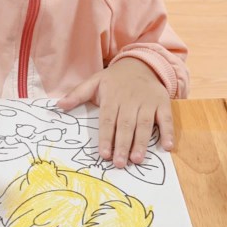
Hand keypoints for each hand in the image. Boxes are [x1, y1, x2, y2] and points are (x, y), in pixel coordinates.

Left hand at [57, 58, 173, 167]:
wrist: (142, 63)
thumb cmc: (115, 79)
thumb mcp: (95, 81)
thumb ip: (77, 94)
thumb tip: (58, 105)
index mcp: (112, 97)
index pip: (108, 119)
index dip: (106, 137)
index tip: (103, 154)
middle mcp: (131, 100)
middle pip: (126, 124)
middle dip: (122, 144)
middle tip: (119, 163)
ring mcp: (148, 102)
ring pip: (145, 124)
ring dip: (142, 142)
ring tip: (137, 159)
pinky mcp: (163, 103)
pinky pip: (166, 118)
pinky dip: (168, 132)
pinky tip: (167, 146)